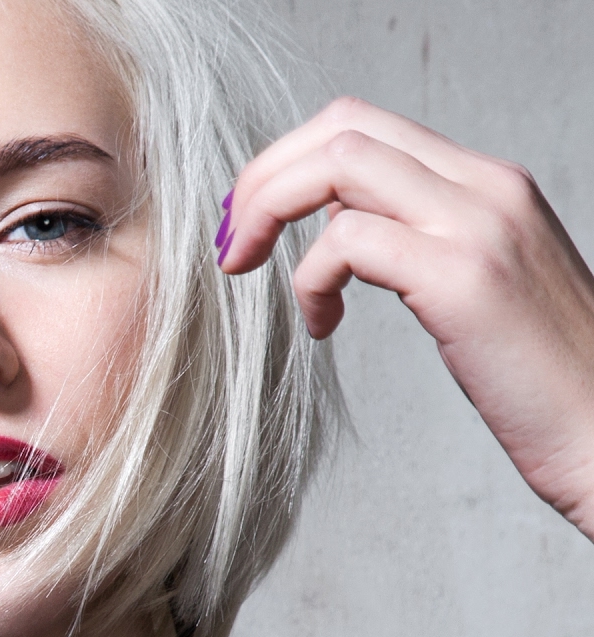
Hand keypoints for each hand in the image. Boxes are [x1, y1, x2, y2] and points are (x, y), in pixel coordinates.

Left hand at [220, 96, 593, 540]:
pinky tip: (321, 325)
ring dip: (270, 211)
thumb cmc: (537, 379)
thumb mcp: (477, 283)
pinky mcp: (466, 278)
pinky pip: (347, 240)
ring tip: (252, 270)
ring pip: (337, 162)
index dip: (288, 161)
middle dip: (264, 176)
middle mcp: (487, 187)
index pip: (364, 125)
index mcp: (487, 184)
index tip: (251, 218)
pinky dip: (309, 277)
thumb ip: (418, 237)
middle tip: (232, 241)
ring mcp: (479, 225)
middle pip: (341, 126)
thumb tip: (340, 222)